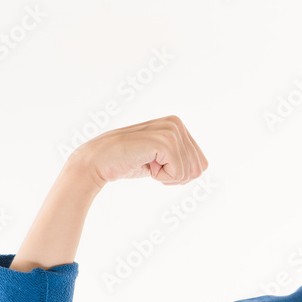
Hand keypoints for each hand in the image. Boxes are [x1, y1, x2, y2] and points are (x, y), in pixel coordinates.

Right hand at [65, 115, 207, 188]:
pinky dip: (162, 178)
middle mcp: (176, 123)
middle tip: (151, 166)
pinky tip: (146, 164)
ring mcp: (171, 131)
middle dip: (176, 176)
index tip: (157, 165)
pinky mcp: (165, 142)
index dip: (180, 175)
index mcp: (177, 125)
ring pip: (189, 172)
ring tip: (147, 162)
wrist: (99, 162)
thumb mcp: (160, 158)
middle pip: (198, 168)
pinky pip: (179, 174)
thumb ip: (180, 157)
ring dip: (167, 177)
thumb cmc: (128, 162)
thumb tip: (202, 167)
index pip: (201, 163)